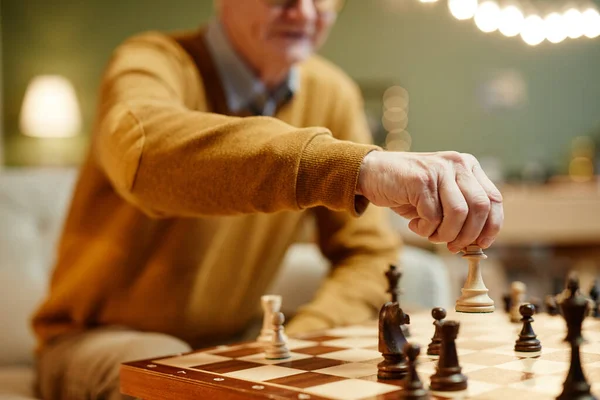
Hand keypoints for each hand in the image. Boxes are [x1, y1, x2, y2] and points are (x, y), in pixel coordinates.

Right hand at [356, 151, 502, 252]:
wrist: (372, 172)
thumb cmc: (408, 190)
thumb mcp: (440, 198)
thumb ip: (461, 212)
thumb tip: (477, 243)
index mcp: (468, 167)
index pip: (494, 200)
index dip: (491, 226)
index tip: (480, 244)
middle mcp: (458, 164)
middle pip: (480, 207)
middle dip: (468, 235)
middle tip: (452, 246)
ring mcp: (439, 170)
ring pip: (459, 214)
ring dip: (445, 234)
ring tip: (430, 234)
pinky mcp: (421, 180)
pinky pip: (433, 216)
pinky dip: (425, 229)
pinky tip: (414, 224)